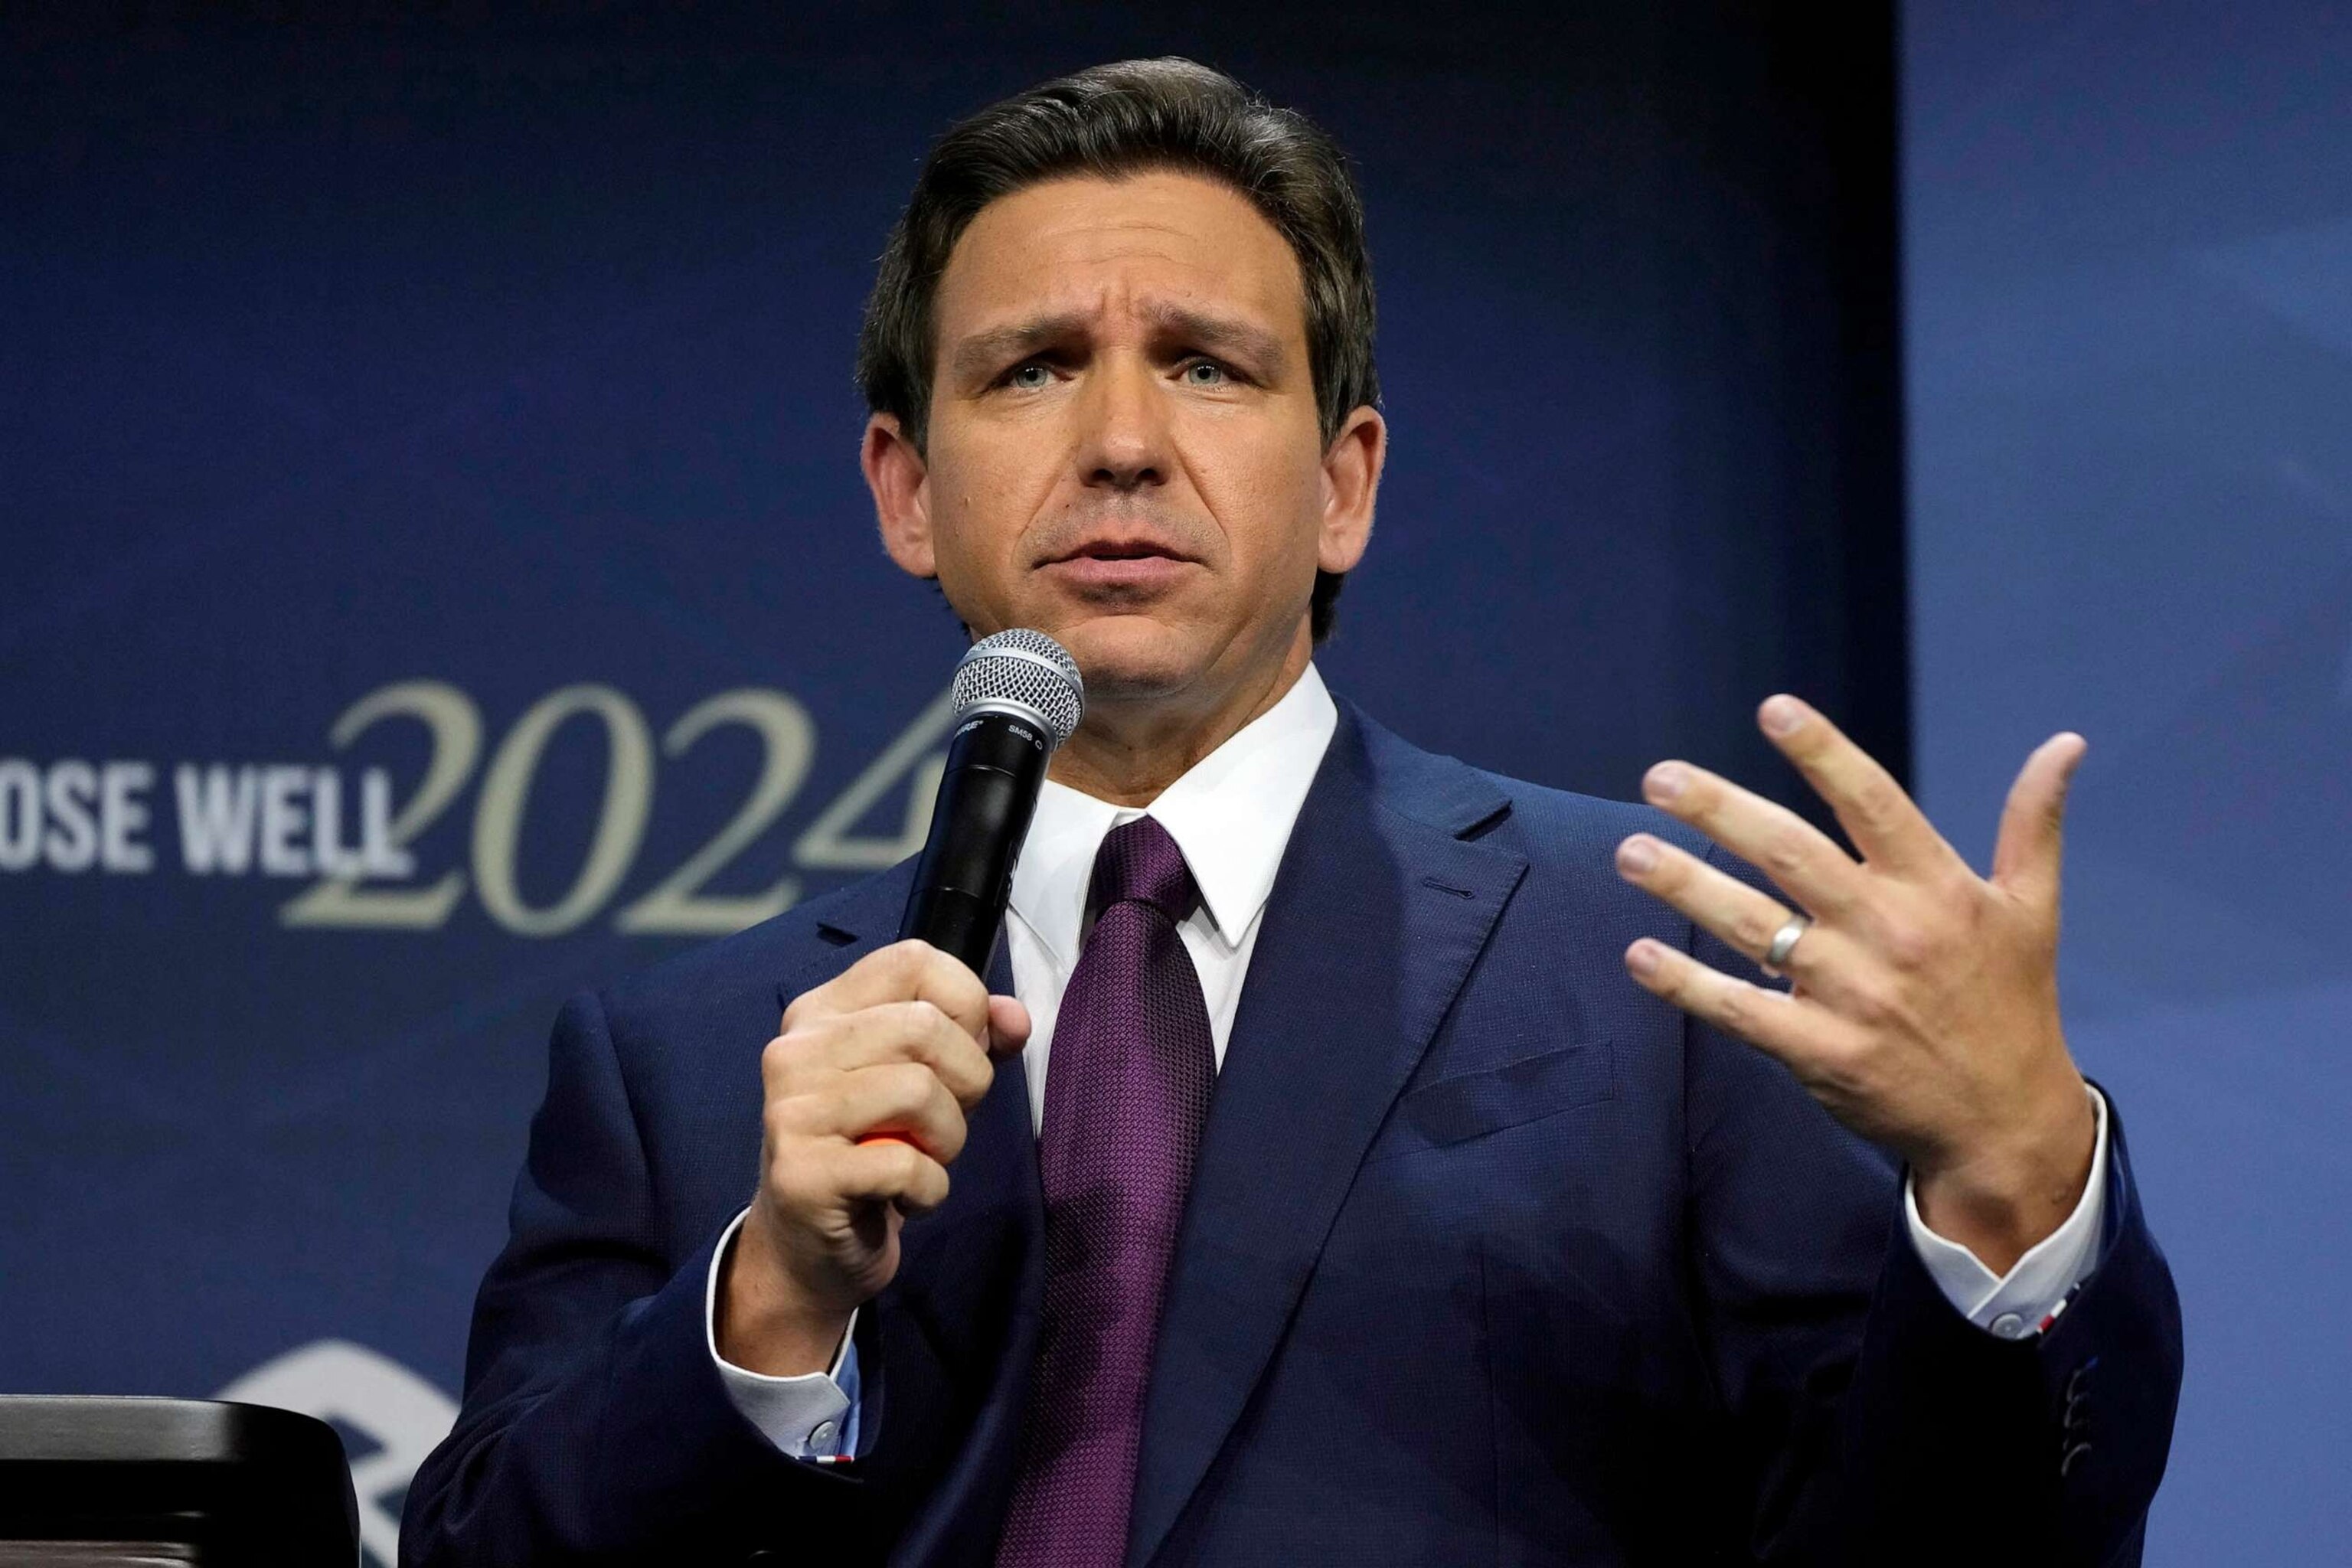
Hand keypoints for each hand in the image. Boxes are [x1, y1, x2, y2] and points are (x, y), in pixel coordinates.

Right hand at [718, 939, 1030, 1375]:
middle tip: (945, 1124)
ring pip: (919, 1090)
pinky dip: (928, 1189)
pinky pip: (906, 1163)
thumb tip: (1014, 1017)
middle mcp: (795, 1050)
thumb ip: (972, 1039)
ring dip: (948, 1139)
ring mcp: (792, 1111)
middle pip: (925, 1025)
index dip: (965, 1002)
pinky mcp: (802, 1173)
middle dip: (967, 1081)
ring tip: (924, 1160)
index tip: (963, 1052)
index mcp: (822, 1012)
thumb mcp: (926, 1082)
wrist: (808, 1252)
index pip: (912, 959)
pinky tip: (902, 1198)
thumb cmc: (873, 1153)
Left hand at [1615, 695, 2097, 1274]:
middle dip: (1718, 811)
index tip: (1773, 709)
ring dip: (1684, 886)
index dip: (1823, 754)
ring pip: (1753, 925)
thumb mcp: (2032, 910)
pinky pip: (1740, 1011)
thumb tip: (2065, 743)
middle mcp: (1890, 932)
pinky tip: (1640, 956)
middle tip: (1657, 778)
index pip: (1873, 803)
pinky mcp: (1822, 1053)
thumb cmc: (2012, 1003)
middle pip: (1791, 853)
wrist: (2006, 1122)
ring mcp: (1852, 995)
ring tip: (1629, 852)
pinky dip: (1687, 984)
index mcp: (1938, 888)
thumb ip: (2033, 824)